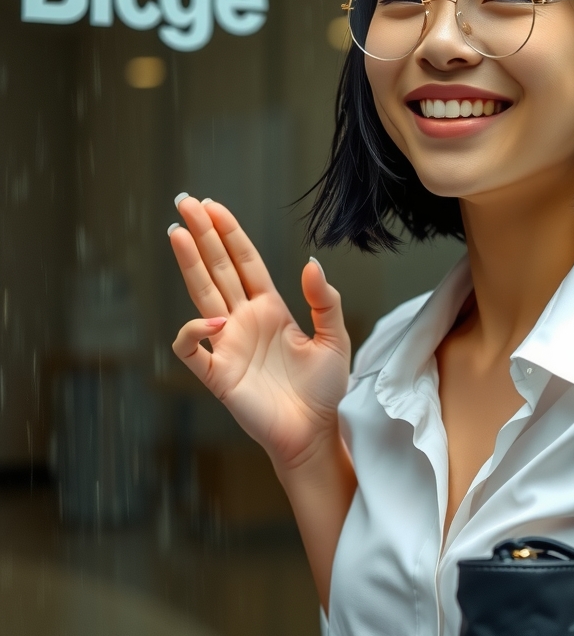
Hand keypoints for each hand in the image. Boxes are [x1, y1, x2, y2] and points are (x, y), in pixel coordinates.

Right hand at [168, 196, 349, 470]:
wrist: (314, 433)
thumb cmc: (323, 390)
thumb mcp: (335, 338)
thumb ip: (325, 300)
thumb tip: (312, 262)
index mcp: (270, 308)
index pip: (244, 262)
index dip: (229, 233)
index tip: (213, 206)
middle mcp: (243, 320)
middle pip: (217, 268)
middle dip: (202, 235)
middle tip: (185, 201)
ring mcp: (227, 344)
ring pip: (201, 295)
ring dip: (189, 264)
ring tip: (177, 231)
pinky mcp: (217, 374)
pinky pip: (190, 348)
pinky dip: (193, 332)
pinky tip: (211, 319)